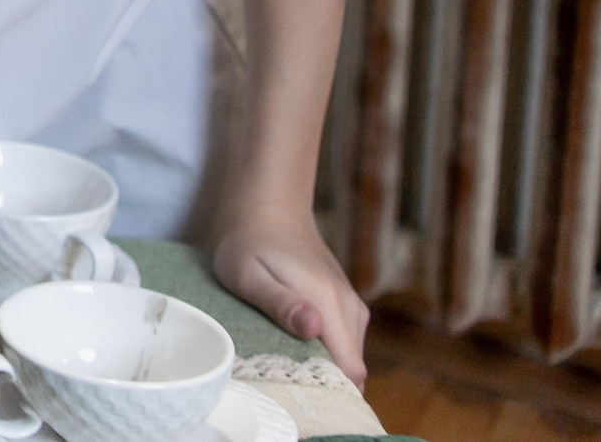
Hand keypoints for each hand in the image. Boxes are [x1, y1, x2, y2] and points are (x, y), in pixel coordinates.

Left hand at [214, 196, 370, 383]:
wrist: (269, 209)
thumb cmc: (249, 243)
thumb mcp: (248, 274)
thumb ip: (279, 303)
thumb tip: (314, 329)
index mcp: (329, 303)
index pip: (350, 369)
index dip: (328, 388)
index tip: (298, 392)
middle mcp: (350, 307)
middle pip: (352, 369)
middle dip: (325, 382)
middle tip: (285, 378)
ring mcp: (352, 305)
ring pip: (351, 358)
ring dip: (325, 366)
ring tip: (286, 361)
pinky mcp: (347, 304)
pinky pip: (346, 343)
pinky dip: (327, 352)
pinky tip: (297, 346)